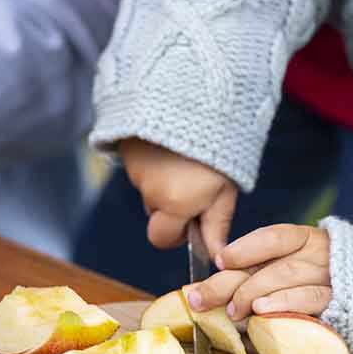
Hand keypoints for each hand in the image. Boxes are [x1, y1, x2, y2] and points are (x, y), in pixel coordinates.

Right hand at [117, 138, 237, 255]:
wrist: (194, 97)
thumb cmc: (218, 148)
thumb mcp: (225, 189)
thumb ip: (217, 225)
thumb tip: (216, 256)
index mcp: (176, 204)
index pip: (162, 239)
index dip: (176, 235)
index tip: (190, 221)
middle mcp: (151, 191)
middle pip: (154, 213)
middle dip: (169, 208)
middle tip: (191, 184)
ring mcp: (136, 170)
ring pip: (149, 189)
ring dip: (164, 180)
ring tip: (185, 157)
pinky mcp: (127, 151)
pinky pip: (140, 168)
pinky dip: (154, 162)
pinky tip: (170, 146)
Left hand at [187, 224, 331, 319]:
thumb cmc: (322, 282)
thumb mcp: (295, 267)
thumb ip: (262, 272)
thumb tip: (214, 287)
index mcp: (306, 239)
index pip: (274, 237)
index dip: (245, 248)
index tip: (221, 260)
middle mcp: (318, 254)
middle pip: (272, 263)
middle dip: (232, 281)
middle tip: (201, 298)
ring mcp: (330, 278)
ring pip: (287, 277)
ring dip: (253, 293)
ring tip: (232, 310)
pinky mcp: (339, 303)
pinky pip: (309, 299)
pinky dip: (283, 303)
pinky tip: (262, 311)